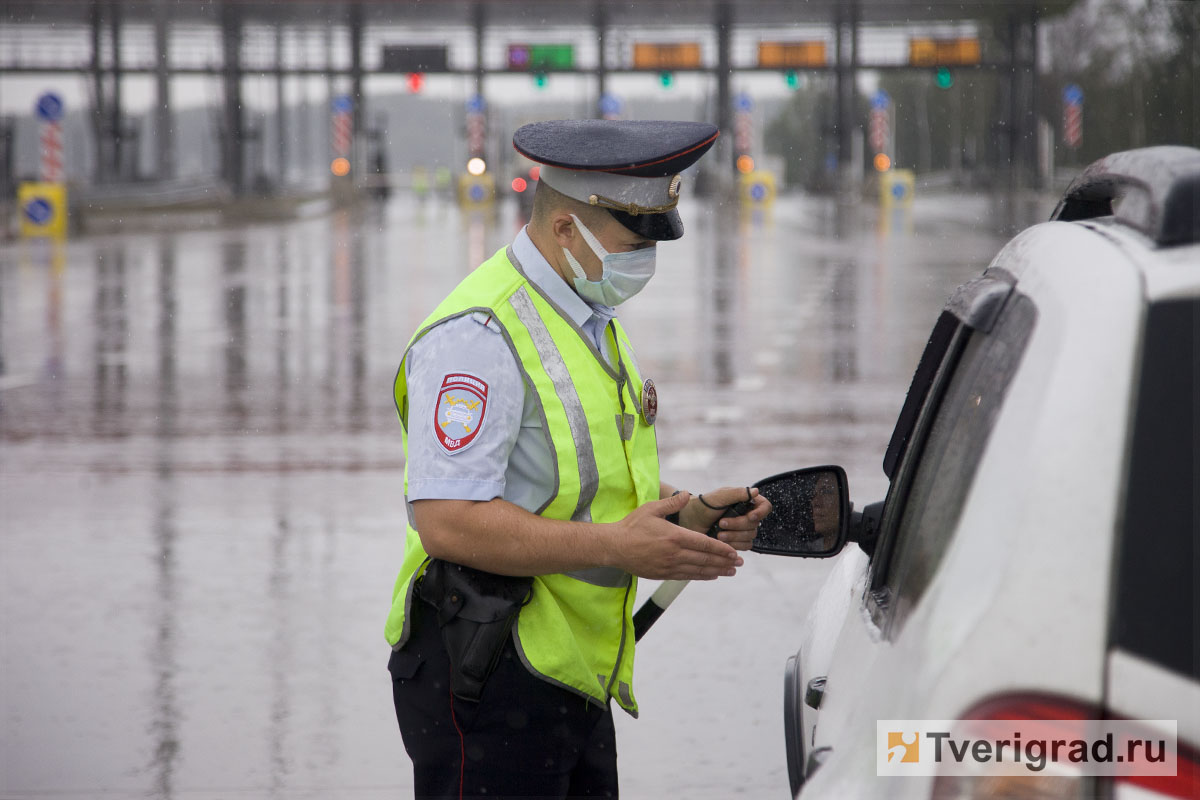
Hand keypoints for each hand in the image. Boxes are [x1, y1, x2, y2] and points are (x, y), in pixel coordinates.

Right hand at [607, 492, 743, 580]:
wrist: (614, 547)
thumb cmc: (632, 525)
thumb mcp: (651, 509)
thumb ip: (672, 503)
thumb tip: (687, 494)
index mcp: (675, 536)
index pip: (705, 543)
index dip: (722, 549)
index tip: (735, 552)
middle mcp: (675, 553)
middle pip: (706, 559)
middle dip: (725, 562)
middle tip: (739, 564)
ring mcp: (669, 566)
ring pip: (699, 570)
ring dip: (717, 571)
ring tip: (730, 572)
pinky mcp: (663, 574)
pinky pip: (687, 576)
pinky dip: (701, 576)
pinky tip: (711, 576)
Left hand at [679, 486, 772, 550]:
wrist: (690, 521)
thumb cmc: (703, 505)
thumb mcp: (720, 496)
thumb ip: (738, 493)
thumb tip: (756, 491)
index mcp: (745, 501)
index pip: (765, 507)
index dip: (761, 513)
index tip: (750, 516)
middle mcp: (746, 515)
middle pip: (756, 524)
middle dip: (738, 525)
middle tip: (721, 523)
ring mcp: (742, 529)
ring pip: (750, 537)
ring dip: (734, 536)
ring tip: (718, 534)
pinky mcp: (737, 541)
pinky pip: (745, 547)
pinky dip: (734, 545)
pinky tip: (721, 541)